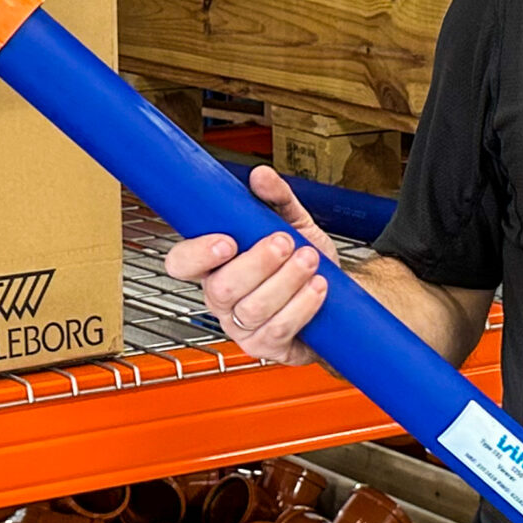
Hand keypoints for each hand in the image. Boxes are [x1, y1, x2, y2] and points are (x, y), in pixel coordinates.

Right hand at [163, 167, 339, 364]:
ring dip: (285, 281)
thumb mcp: (294, 223)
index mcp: (215, 266)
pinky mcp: (267, 347)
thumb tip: (261, 176)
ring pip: (252, 309)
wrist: (340, 299)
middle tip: (284, 242)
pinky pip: (278, 330)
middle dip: (257, 263)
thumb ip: (277, 199)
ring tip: (309, 260)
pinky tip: (317, 287)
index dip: (197, 254)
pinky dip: (301, 306)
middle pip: (221, 288)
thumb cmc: (308, 262)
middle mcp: (222, 299)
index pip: (181, 264)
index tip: (227, 240)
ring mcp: (242, 327)